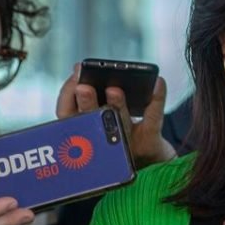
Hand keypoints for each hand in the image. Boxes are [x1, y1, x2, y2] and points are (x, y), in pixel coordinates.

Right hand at [56, 64, 175, 167]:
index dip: (67, 95)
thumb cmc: (122, 130)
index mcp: (84, 129)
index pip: (67, 113)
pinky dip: (156, 99)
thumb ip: (91, 90)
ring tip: (115, 90)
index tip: (74, 77)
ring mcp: (125, 144)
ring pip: (118, 123)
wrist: (151, 158)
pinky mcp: (149, 143)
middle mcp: (101, 141)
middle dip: (86, 102)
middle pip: (89, 120)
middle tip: (84, 88)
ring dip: (115, 105)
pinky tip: (158, 82)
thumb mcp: (102, 110)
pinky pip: (152, 120)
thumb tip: (78, 67)